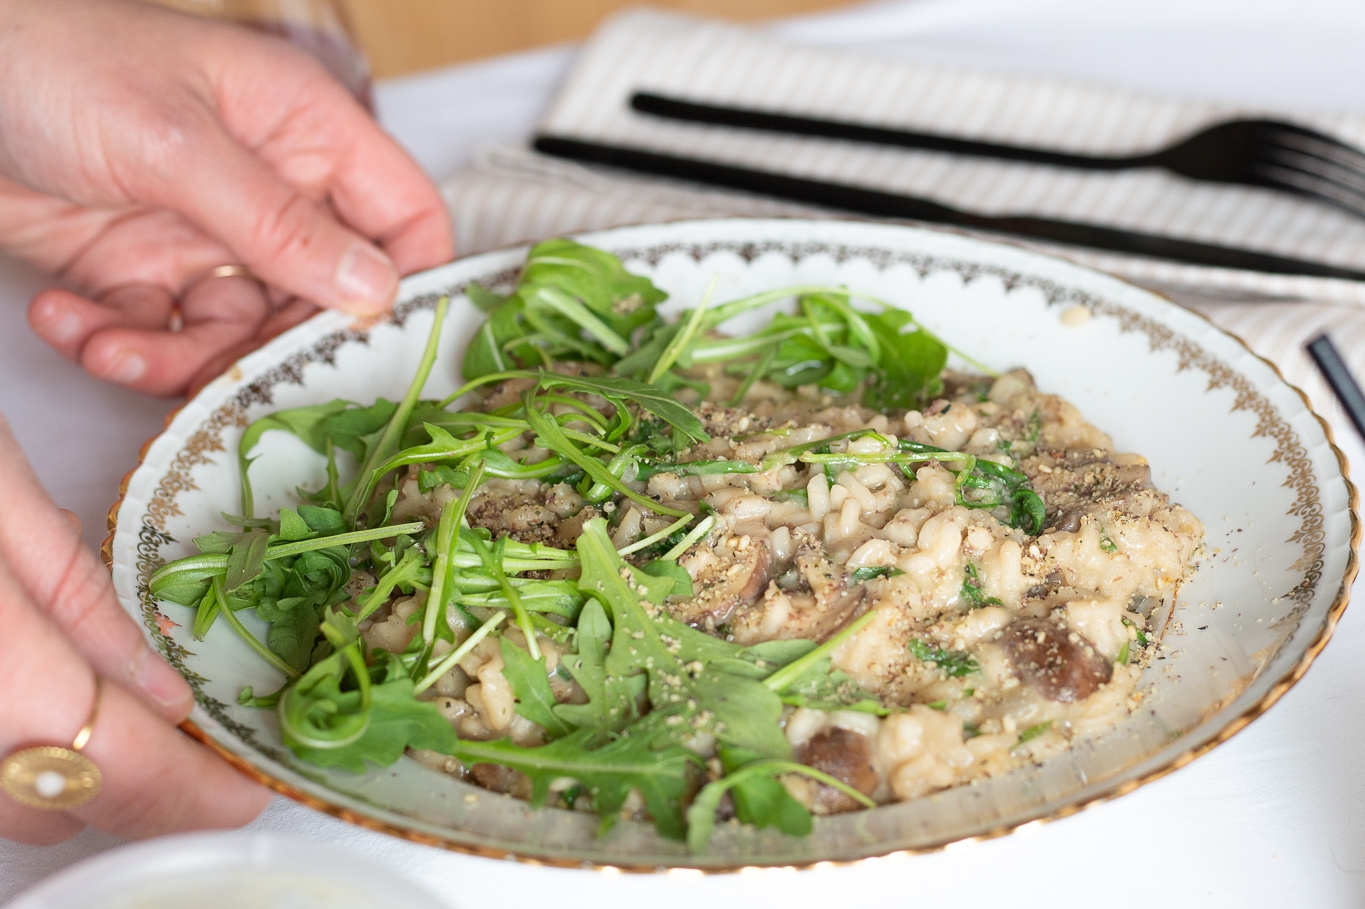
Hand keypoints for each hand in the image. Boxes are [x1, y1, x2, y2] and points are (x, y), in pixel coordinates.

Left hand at [0, 0, 453, 396]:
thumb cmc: (48, 57)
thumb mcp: (176, 143)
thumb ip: (278, 223)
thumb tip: (374, 289)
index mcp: (303, 130)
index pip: (403, 215)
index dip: (410, 283)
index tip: (383, 344)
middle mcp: (268, 187)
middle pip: (322, 300)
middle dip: (272, 348)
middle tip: (229, 375)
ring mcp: (206, 232)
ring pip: (239, 335)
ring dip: (177, 360)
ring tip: (115, 344)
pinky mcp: (143, 268)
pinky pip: (163, 336)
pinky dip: (117, 345)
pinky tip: (68, 319)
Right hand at [0, 414, 270, 843]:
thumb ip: (78, 605)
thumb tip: (166, 698)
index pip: (109, 764)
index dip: (190, 795)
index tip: (244, 792)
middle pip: (45, 800)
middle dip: (132, 782)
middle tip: (191, 740)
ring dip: (64, 773)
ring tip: (124, 717)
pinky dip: (5, 752)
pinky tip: (33, 694)